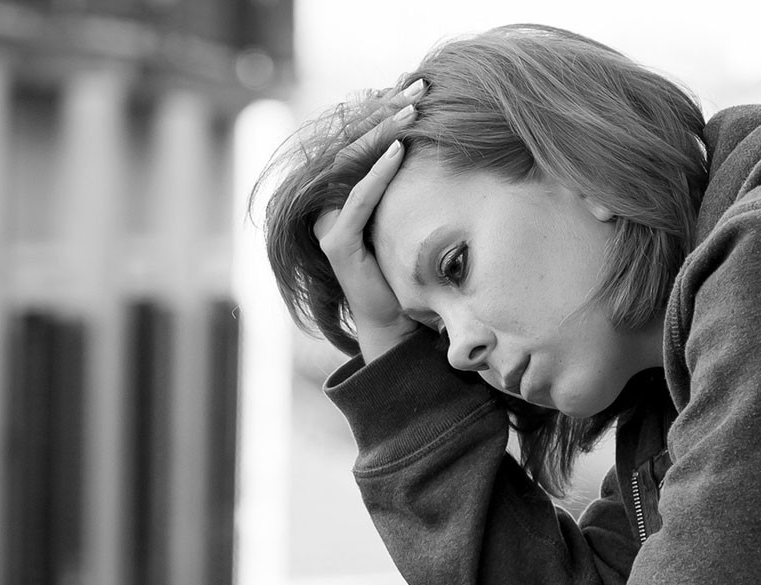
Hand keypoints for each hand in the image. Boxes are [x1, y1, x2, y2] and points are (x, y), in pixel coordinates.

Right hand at [314, 80, 424, 361]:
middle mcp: (329, 203)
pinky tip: (399, 150)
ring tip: (412, 110)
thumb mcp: (409, 212)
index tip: (411, 86)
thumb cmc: (408, 266)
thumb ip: (407, 179)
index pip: (358, 139)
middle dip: (384, 113)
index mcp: (342, 192)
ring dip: (383, 134)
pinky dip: (378, 173)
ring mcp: (329, 223)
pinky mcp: (336, 244)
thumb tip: (432, 134)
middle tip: (417, 87)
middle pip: (352, 145)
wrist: (397, 322)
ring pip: (352, 166)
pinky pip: (358, 200)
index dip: (381, 110)